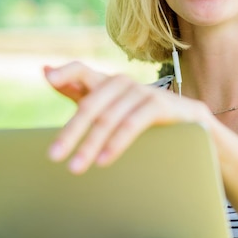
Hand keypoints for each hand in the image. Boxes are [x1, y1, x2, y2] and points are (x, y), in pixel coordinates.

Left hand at [44, 61, 209, 173]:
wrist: (193, 129)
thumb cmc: (144, 117)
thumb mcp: (110, 105)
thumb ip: (79, 90)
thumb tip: (44, 71)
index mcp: (108, 83)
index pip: (83, 69)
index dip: (66, 72)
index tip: (49, 78)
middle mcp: (123, 83)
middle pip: (90, 104)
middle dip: (70, 132)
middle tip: (53, 156)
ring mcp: (143, 92)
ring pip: (109, 118)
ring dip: (90, 145)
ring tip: (76, 167)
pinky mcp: (161, 105)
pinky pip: (133, 123)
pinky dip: (117, 142)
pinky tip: (104, 160)